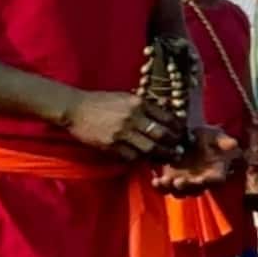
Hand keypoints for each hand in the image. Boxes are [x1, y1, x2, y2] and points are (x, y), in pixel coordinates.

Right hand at [64, 90, 178, 160]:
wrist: (75, 108)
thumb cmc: (102, 102)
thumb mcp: (126, 97)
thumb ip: (145, 105)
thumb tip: (166, 113)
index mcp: (138, 103)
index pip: (167, 117)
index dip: (178, 128)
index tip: (182, 133)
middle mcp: (132, 118)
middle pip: (162, 135)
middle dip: (173, 144)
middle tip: (179, 149)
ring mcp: (121, 133)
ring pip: (149, 148)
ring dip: (161, 154)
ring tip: (167, 157)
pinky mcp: (111, 145)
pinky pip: (132, 156)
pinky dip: (141, 158)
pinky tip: (145, 158)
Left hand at [156, 128, 240, 194]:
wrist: (191, 136)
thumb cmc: (208, 136)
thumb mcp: (216, 135)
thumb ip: (224, 141)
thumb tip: (234, 144)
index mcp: (216, 172)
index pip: (216, 181)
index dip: (209, 182)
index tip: (202, 180)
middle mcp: (201, 180)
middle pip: (195, 190)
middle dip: (187, 187)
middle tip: (179, 182)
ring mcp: (186, 182)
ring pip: (179, 192)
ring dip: (171, 189)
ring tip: (164, 181)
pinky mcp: (171, 179)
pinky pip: (165, 188)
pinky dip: (160, 187)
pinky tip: (155, 180)